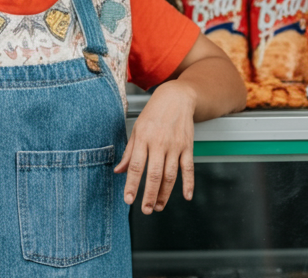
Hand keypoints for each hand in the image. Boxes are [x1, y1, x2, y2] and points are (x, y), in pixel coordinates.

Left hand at [114, 80, 196, 213]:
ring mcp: (175, 146)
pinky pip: (188, 168)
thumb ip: (129, 152)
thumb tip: (118, 171)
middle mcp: (159, 143)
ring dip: (165, 193)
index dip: (132, 184)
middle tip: (145, 210)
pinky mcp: (188, 147)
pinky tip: (186, 196)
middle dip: (149, 194)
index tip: (129, 200)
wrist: (177, 97)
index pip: (136, 166)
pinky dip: (189, 183)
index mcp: (143, 139)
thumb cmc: (154, 114)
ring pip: (171, 174)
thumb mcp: (137, 129)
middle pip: (154, 174)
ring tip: (158, 207)